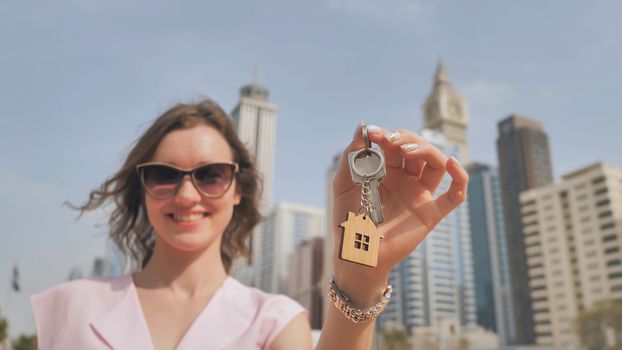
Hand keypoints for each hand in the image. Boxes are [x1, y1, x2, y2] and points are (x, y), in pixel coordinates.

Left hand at [331, 123, 467, 300]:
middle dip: (405, 138)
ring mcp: (420, 195)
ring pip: (436, 163)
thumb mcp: (343, 183)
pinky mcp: (430, 213)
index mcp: (387, 171)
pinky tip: (452, 163)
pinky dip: (460, 177)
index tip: (372, 132)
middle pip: (418, 149)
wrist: (354, 252)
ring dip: (426, 150)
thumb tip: (362, 126)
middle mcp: (406, 180)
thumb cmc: (347, 220)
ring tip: (407, 150)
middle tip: (390, 140)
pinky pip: (455, 195)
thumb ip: (352, 156)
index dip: (386, 134)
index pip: (395, 144)